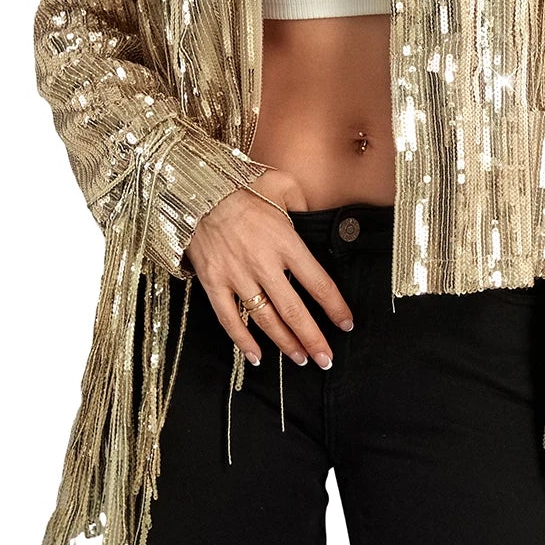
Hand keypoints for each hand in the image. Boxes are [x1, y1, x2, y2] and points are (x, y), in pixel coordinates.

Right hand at [184, 170, 354, 369]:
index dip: (335, 308)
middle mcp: (264, 264)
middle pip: (295, 311)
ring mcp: (238, 276)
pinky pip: (230, 320)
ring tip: (300, 359)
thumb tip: (316, 217)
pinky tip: (257, 357)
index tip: (346, 324)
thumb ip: (305, 203)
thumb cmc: (243, 186)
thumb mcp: (283, 184)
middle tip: (326, 359)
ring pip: (266, 320)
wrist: (199, 190)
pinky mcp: (214, 283)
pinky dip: (243, 342)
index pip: (319, 284)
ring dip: (285, 343)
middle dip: (313, 339)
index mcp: (286, 242)